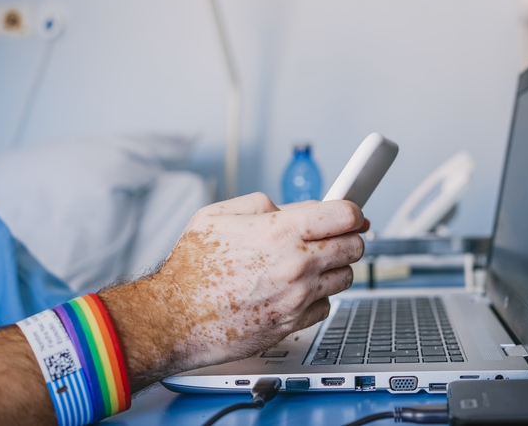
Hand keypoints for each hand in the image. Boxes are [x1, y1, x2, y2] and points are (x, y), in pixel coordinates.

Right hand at [100, 193, 367, 388]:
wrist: (173, 320)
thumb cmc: (188, 271)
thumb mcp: (216, 216)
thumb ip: (258, 204)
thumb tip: (284, 207)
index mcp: (280, 231)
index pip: (345, 214)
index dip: (353, 211)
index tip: (353, 214)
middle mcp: (296, 265)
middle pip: (354, 246)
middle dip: (348, 238)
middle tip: (334, 237)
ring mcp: (297, 297)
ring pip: (345, 278)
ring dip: (334, 268)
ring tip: (310, 264)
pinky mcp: (293, 324)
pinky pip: (326, 306)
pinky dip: (317, 298)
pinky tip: (296, 291)